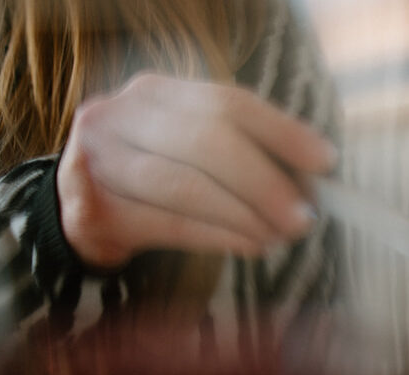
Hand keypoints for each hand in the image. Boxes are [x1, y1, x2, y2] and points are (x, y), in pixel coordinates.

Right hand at [56, 73, 337, 270]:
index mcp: (156, 93)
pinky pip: (168, 223)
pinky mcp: (93, 209)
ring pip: (186, 185)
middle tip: (303, 217)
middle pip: (207, 140)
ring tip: (279, 237)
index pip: (228, 102)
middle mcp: (120, 114)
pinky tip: (249, 246)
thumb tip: (315, 176)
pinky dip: (217, 237)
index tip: (325, 162)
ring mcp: (99, 159)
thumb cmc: (157, 178)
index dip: (282, 132)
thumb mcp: (194, 151)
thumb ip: (246, 152)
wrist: (83, 208)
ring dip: (244, 215)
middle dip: (264, 181)